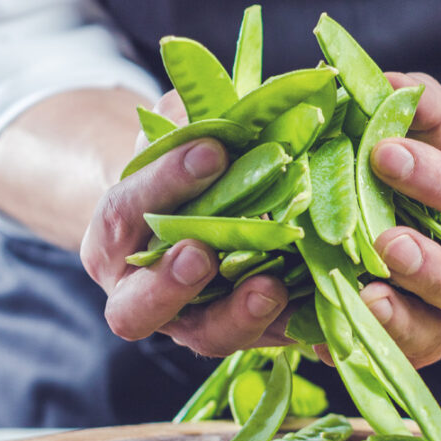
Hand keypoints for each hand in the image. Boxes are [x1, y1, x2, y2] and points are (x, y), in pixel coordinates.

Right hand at [80, 90, 291, 355]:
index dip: (165, 182)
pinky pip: (269, 341)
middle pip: (139, 307)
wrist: (197, 214)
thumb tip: (242, 99)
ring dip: (238, 315)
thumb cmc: (185, 168)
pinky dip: (297, 330)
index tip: (212, 152)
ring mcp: (192, 322)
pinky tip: (325, 313)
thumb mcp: (181, 135)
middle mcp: (140, 293)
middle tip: (201, 255)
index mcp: (115, 236)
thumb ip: (194, 119)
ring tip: (271, 288)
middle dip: (169, 283)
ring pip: (208, 335)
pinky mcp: (246, 333)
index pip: (126, 211)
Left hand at [357, 73, 440, 367]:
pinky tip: (314, 336)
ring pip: (430, 339)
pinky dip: (349, 349)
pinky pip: (384, 362)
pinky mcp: (411, 354)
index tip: (382, 151)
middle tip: (386, 244)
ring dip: (393, 324)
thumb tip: (391, 81)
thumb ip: (425, 107)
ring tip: (355, 299)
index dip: (437, 181)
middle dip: (431, 270)